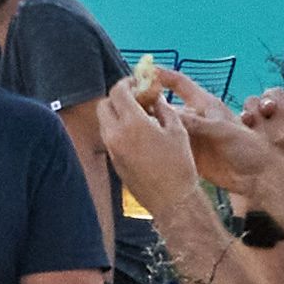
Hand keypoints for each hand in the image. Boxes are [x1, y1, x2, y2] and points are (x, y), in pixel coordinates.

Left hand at [89, 70, 210, 197]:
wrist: (173, 200)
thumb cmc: (180, 165)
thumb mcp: (176, 130)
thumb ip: (162, 108)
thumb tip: (154, 97)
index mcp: (132, 123)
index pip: (118, 92)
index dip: (127, 83)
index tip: (137, 82)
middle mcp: (116, 135)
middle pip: (104, 104)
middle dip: (117, 97)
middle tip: (135, 97)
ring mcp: (112, 150)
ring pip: (104, 122)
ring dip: (116, 113)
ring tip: (138, 115)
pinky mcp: (114, 162)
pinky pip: (109, 138)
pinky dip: (118, 129)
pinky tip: (137, 133)